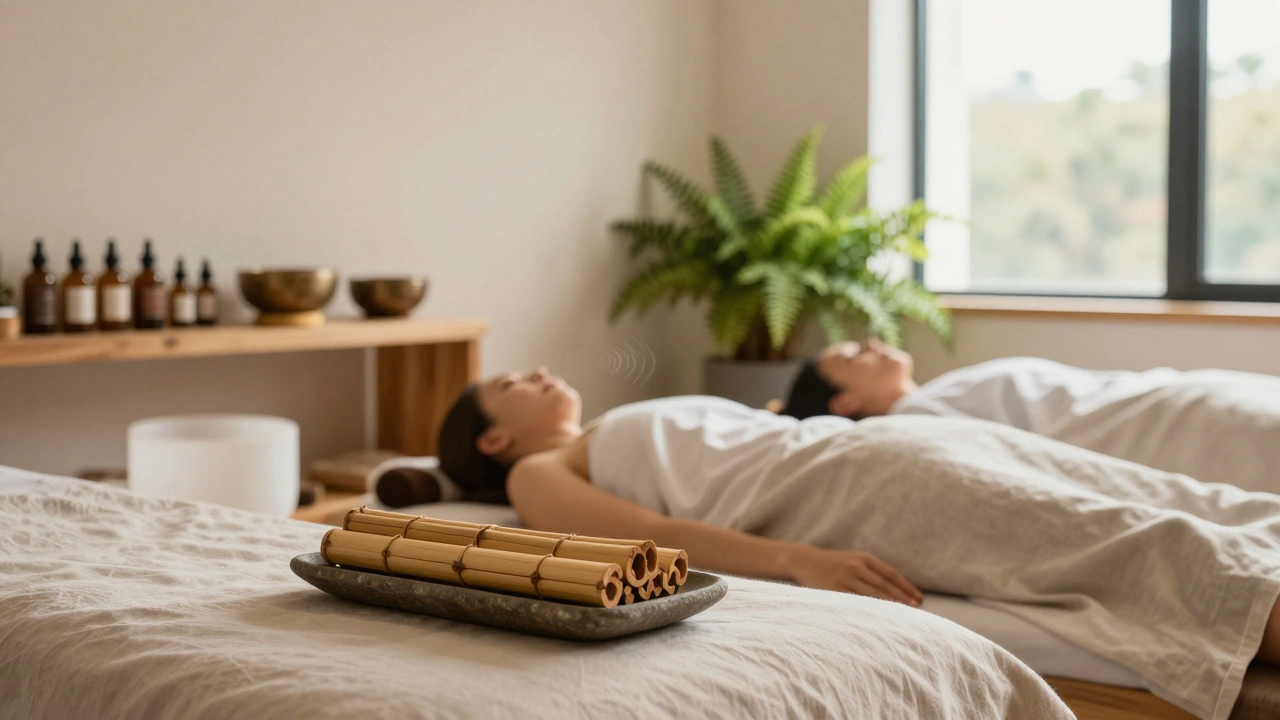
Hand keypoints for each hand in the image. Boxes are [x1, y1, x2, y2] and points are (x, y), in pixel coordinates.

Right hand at [789, 546, 922, 606]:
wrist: (805, 560)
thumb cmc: (834, 563)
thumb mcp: (853, 560)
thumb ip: (872, 571)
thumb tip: (897, 589)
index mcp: (864, 558)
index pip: (891, 574)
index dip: (906, 587)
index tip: (918, 598)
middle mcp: (856, 566)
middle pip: (884, 585)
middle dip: (902, 597)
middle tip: (916, 609)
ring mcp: (844, 578)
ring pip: (872, 594)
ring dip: (889, 605)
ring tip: (902, 615)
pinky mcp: (834, 589)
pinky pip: (855, 602)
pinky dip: (868, 609)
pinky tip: (878, 617)